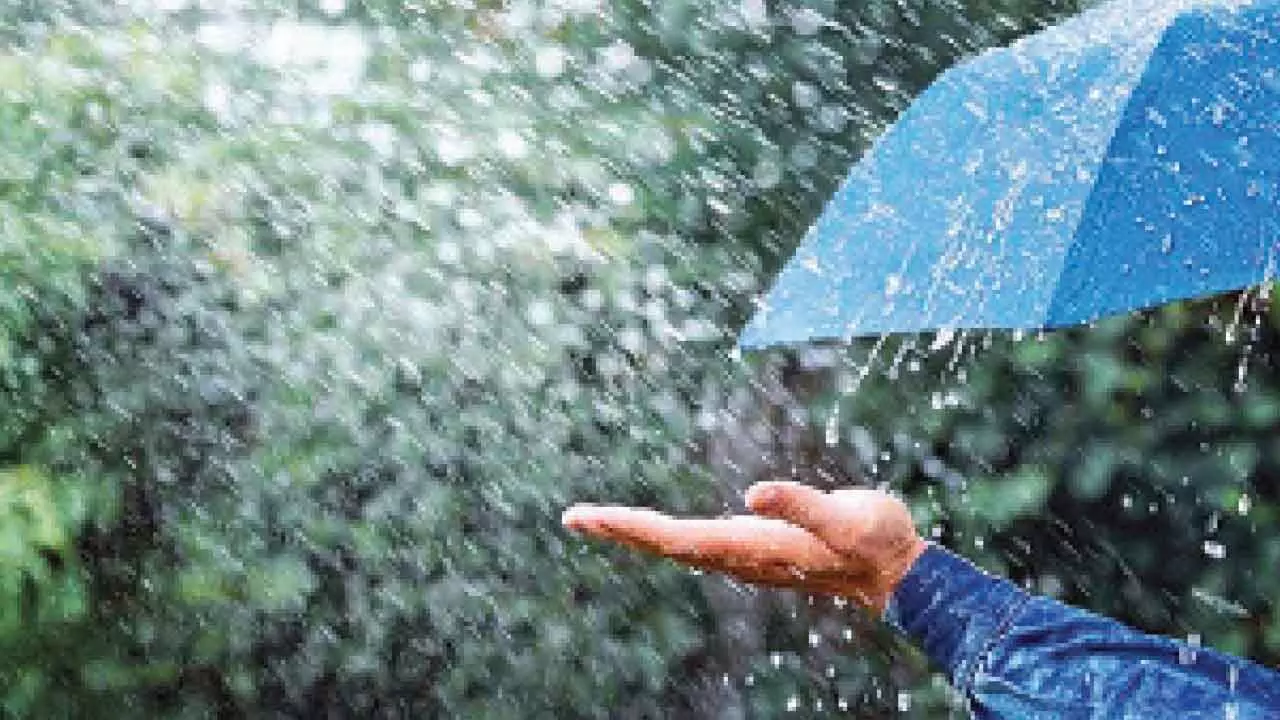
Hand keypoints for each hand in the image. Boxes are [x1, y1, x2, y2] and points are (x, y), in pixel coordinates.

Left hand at [562, 481, 926, 613]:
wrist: (895, 571)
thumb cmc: (875, 540)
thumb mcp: (846, 518)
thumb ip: (802, 506)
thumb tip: (754, 493)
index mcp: (751, 547)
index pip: (675, 538)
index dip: (630, 527)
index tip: (590, 518)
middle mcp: (740, 556)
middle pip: (666, 544)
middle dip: (618, 530)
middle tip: (572, 518)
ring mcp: (746, 555)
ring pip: (678, 545)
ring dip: (636, 533)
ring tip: (597, 521)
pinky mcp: (757, 549)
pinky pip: (696, 542)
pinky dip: (663, 533)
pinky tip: (653, 530)